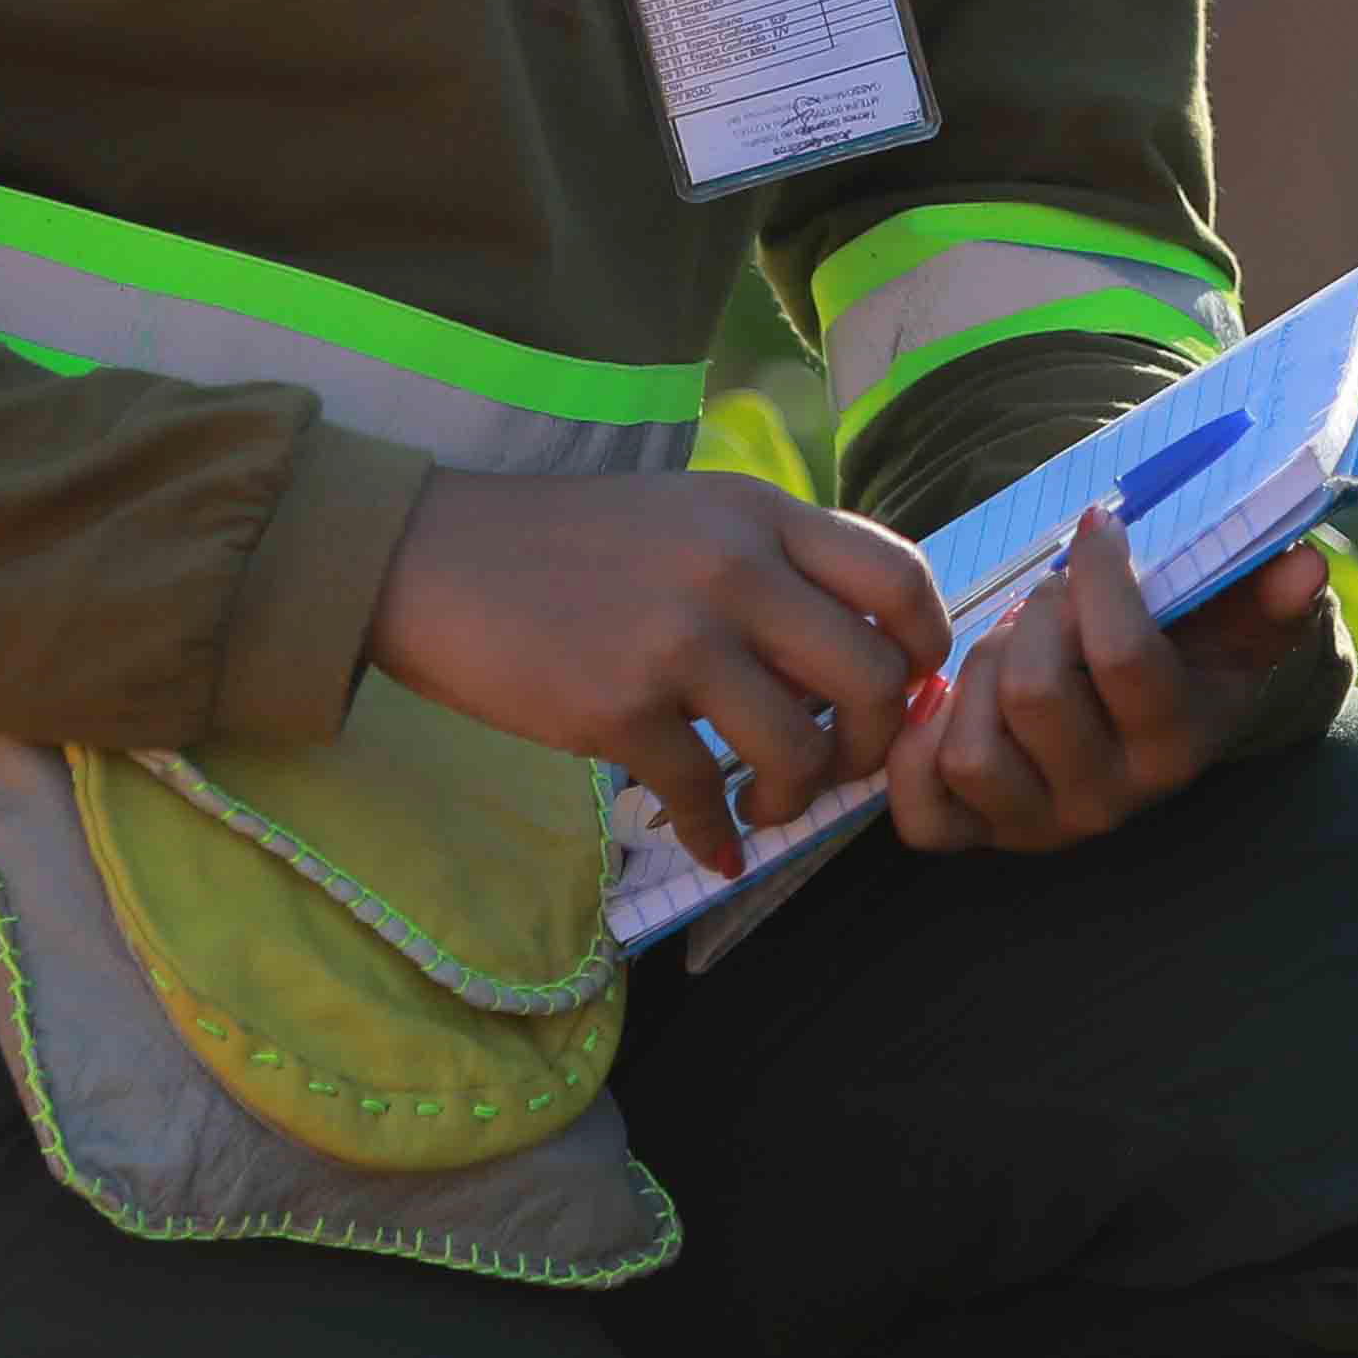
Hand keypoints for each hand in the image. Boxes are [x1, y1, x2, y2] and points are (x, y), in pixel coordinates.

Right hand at [365, 466, 950, 877]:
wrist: (432, 558)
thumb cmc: (569, 543)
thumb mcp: (691, 514)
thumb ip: (776, 564)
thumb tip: (863, 656)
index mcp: (760, 514)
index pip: (900, 576)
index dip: (926, 646)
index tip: (908, 688)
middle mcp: (734, 569)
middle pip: (874, 676)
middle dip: (873, 742)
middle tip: (836, 765)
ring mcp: (677, 639)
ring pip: (801, 749)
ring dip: (795, 798)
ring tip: (764, 802)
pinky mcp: (618, 709)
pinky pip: (705, 795)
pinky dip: (719, 834)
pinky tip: (712, 842)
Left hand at [890, 509, 1337, 857]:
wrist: (1148, 724)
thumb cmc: (1190, 654)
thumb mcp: (1243, 623)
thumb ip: (1275, 593)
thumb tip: (1303, 567)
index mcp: (1178, 744)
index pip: (1124, 658)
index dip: (1098, 576)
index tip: (1097, 525)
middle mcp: (1110, 799)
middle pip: (1036, 694)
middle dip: (1033, 616)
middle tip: (1050, 592)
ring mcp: (1038, 825)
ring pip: (972, 751)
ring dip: (976, 673)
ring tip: (1007, 643)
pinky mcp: (976, 836)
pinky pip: (919, 813)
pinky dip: (916, 751)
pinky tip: (950, 700)